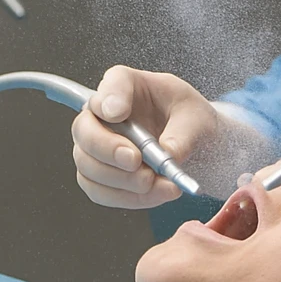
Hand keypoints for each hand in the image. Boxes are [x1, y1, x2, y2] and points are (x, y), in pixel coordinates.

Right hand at [72, 66, 217, 208]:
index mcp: (127, 85)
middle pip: (84, 129)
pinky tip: (153, 194)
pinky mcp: (99, 176)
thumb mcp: (196, 118)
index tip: (118, 113)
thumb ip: (182, 135)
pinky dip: (127, 197)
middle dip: (108, 149)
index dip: (109, 99)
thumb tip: (168, 156)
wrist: (193, 145)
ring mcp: (96, 146)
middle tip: (135, 161)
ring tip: (156, 183)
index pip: (110, 84)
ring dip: (122, 180)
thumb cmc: (189, 120)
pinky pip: (100, 191)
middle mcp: (102, 114)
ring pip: (88, 166)